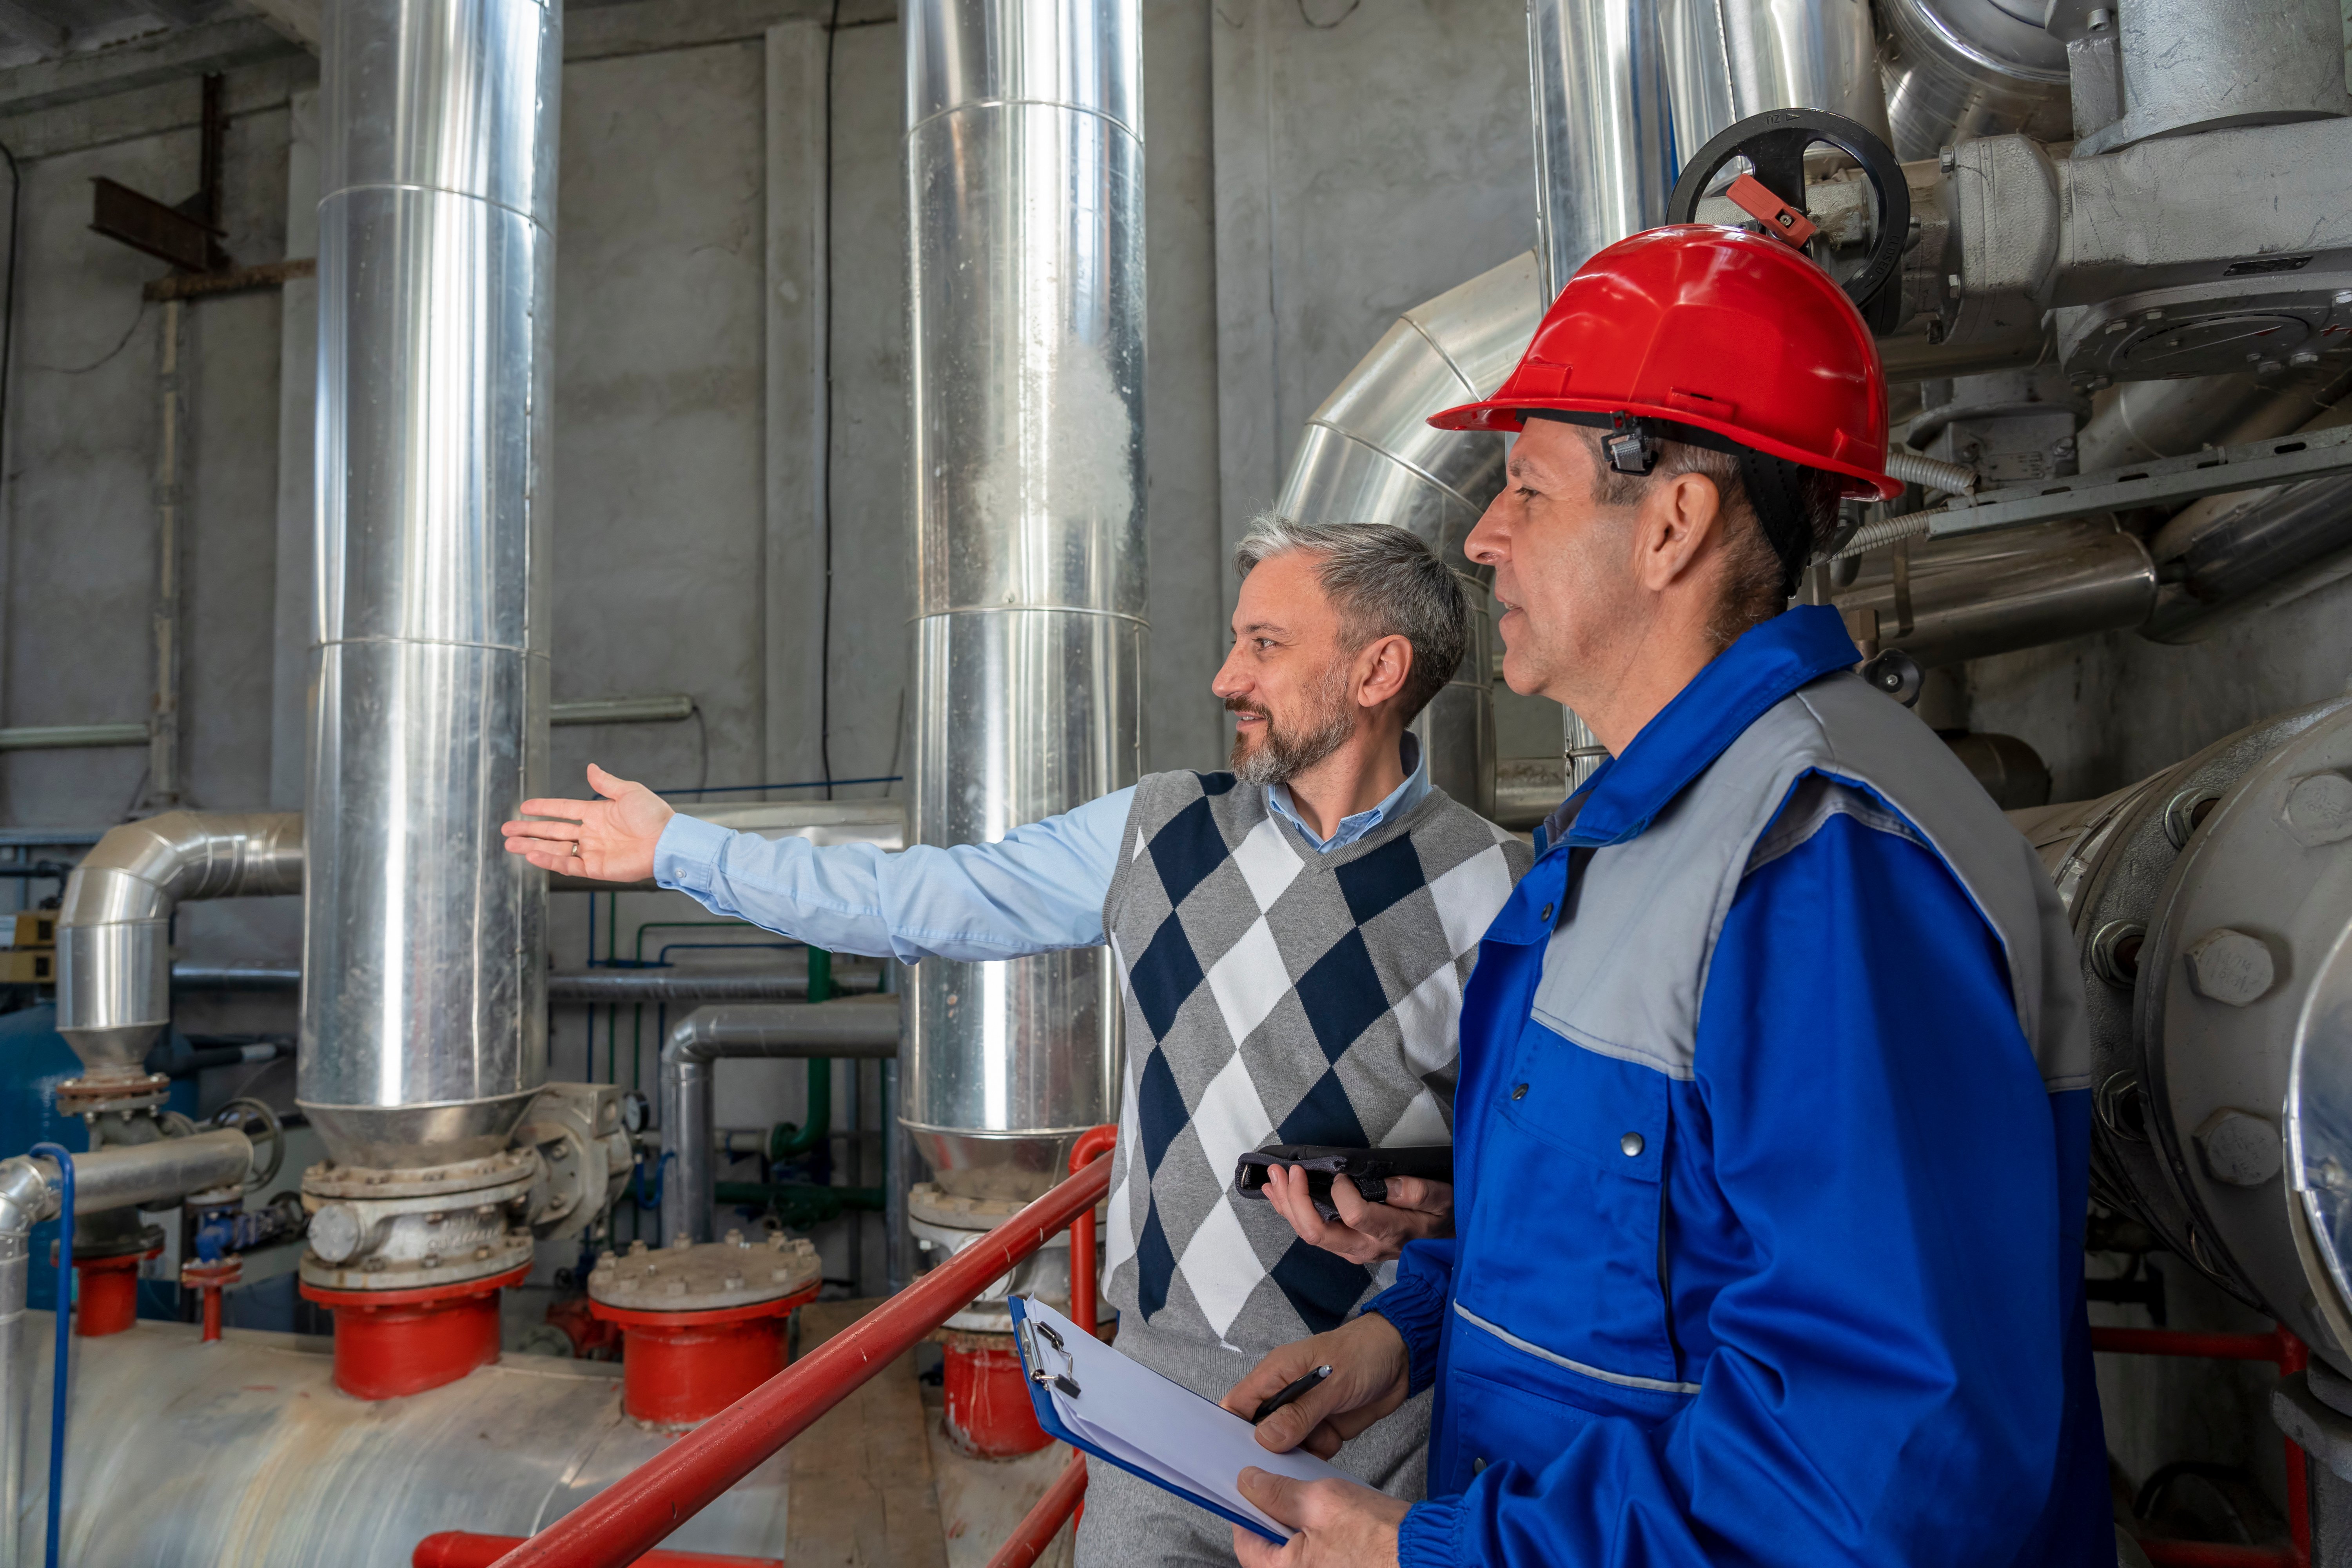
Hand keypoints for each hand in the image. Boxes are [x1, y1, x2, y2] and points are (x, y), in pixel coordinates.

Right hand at [501, 764, 674, 882]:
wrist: (667, 841)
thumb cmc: (653, 816)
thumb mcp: (628, 792)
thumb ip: (605, 783)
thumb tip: (590, 767)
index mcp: (597, 813)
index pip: (563, 809)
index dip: (543, 807)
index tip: (524, 806)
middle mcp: (591, 833)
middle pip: (552, 831)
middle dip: (529, 830)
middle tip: (507, 829)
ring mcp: (592, 851)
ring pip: (555, 849)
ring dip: (532, 846)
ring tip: (510, 843)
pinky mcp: (596, 869)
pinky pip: (568, 865)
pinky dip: (549, 861)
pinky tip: (532, 855)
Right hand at [1221, 1312, 1410, 1460]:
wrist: (1402, 1358)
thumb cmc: (1363, 1353)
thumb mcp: (1331, 1383)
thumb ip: (1299, 1412)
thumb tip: (1265, 1439)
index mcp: (1275, 1374)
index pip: (1238, 1405)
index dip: (1229, 1431)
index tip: (1231, 1459)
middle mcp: (1285, 1395)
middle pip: (1258, 1431)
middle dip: (1265, 1451)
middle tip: (1275, 1467)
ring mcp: (1304, 1413)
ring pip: (1285, 1446)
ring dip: (1298, 1454)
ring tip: (1317, 1444)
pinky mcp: (1324, 1427)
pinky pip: (1311, 1451)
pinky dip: (1319, 1454)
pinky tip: (1332, 1443)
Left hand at [1230, 1468, 1406, 1567]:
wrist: (1425, 1552)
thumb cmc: (1379, 1537)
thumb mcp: (1322, 1501)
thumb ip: (1277, 1493)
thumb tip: (1248, 1483)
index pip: (1247, 1544)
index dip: (1246, 1511)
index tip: (1250, 1488)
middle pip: (1272, 1547)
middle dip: (1276, 1513)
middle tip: (1284, 1486)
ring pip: (1296, 1548)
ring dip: (1299, 1520)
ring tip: (1313, 1496)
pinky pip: (1319, 1552)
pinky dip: (1319, 1531)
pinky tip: (1333, 1512)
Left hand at [1261, 1165, 1451, 1264]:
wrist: (1443, 1246)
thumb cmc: (1441, 1217)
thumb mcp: (1441, 1200)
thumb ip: (1417, 1192)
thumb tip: (1387, 1182)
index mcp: (1388, 1232)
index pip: (1354, 1215)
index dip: (1341, 1192)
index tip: (1341, 1174)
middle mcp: (1363, 1246)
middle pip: (1317, 1232)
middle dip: (1295, 1199)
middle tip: (1285, 1170)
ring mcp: (1351, 1250)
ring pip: (1308, 1234)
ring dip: (1287, 1204)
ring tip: (1274, 1177)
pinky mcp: (1344, 1246)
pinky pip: (1312, 1232)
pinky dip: (1291, 1211)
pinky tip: (1279, 1194)